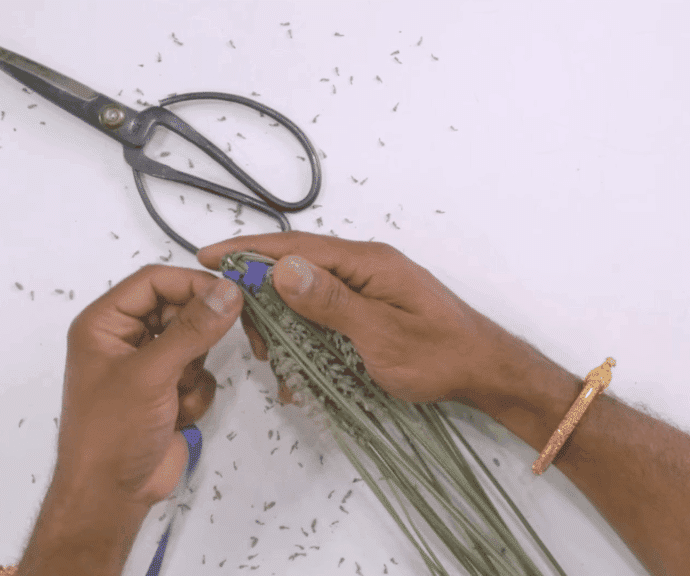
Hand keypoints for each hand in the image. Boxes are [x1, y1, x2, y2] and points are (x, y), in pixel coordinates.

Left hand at [55, 265, 241, 508]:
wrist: (111, 495)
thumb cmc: (113, 431)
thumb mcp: (152, 374)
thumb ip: (193, 329)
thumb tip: (231, 291)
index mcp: (105, 323)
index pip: (154, 281)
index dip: (191, 284)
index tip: (231, 296)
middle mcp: (125, 338)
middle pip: (179, 309)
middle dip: (196, 336)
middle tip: (207, 351)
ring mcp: (148, 366)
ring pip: (195, 343)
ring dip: (195, 371)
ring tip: (175, 396)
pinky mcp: (167, 391)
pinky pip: (200, 374)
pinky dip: (196, 394)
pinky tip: (178, 416)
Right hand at [197, 232, 509, 403]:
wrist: (484, 371)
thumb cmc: (440, 354)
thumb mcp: (380, 335)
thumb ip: (331, 302)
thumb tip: (282, 268)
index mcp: (366, 262)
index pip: (295, 246)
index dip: (248, 251)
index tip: (205, 258)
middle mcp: (364, 267)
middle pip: (295, 270)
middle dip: (266, 306)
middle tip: (258, 348)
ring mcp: (367, 287)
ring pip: (306, 297)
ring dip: (286, 330)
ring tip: (282, 368)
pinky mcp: (370, 309)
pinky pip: (325, 316)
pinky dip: (308, 340)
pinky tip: (303, 373)